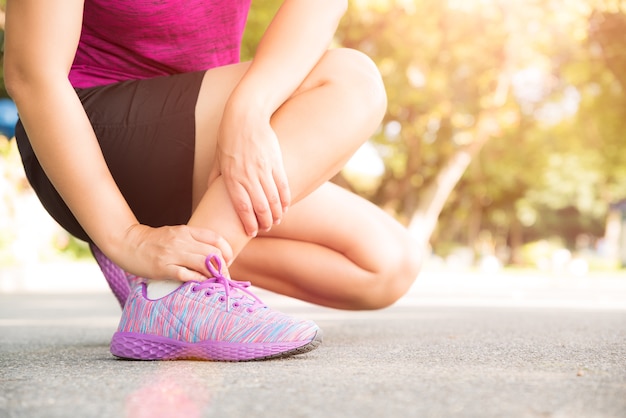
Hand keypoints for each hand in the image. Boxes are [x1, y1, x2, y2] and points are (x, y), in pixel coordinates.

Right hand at [110, 224, 233, 281]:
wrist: (127, 242)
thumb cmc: (153, 241)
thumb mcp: (175, 234)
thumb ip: (192, 241)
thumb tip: (213, 254)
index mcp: (186, 231)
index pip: (215, 238)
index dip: (226, 251)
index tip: (228, 261)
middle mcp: (181, 241)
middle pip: (212, 253)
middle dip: (223, 267)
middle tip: (224, 277)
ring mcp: (171, 254)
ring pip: (203, 263)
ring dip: (214, 275)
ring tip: (216, 282)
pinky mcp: (162, 267)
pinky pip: (186, 275)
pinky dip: (198, 280)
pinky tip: (202, 283)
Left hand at [210, 103, 290, 236]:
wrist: (246, 115)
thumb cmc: (229, 136)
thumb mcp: (218, 157)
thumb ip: (215, 177)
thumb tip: (211, 192)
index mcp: (232, 177)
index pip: (242, 207)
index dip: (248, 222)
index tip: (251, 232)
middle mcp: (248, 175)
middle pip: (260, 207)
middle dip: (264, 222)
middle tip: (265, 228)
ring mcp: (264, 169)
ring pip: (273, 199)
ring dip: (276, 214)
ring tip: (275, 221)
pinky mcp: (276, 162)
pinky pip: (283, 186)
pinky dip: (285, 199)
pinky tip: (284, 207)